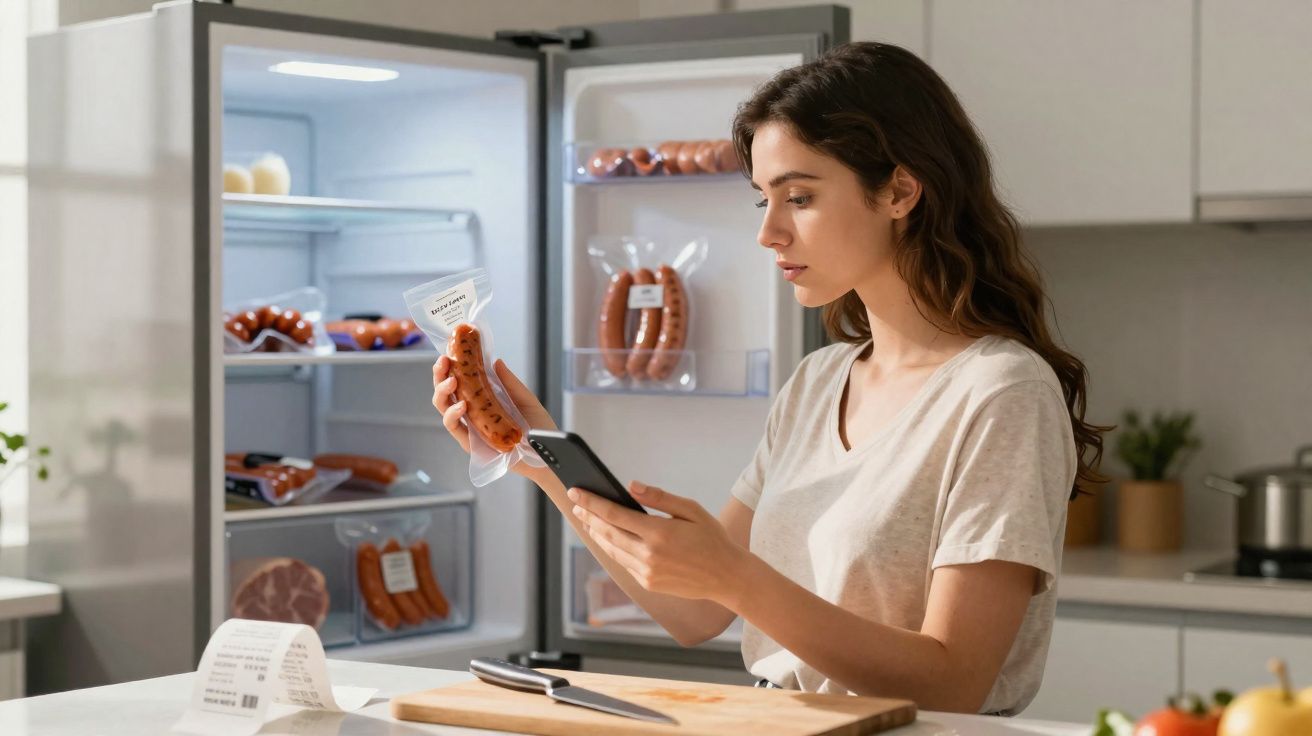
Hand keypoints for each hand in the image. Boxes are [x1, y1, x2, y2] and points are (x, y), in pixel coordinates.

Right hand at [432, 356, 556, 479]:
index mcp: (482, 398)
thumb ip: (509, 383)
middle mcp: (472, 411)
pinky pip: (454, 427)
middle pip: (446, 392)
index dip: (450, 366)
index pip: (460, 380)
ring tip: (452, 381)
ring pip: (443, 407)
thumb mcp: (525, 399)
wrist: (546, 452)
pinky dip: (453, 415)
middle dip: (440, 375)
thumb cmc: (537, 426)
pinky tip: (461, 405)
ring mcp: (469, 427)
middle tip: (443, 361)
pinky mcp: (470, 443)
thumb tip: (496, 361)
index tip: (449, 350)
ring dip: (443, 392)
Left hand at [568, 481, 751, 605]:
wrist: (726, 577)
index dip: (592, 502)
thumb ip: (659, 498)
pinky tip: (608, 538)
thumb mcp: (691, 510)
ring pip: (612, 550)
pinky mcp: (648, 583)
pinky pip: (624, 563)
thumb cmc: (711, 538)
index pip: (614, 514)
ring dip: (597, 534)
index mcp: (659, 533)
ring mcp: (647, 572)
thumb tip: (631, 486)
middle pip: (608, 533)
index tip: (576, 492)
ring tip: (587, 520)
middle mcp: (649, 555)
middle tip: (576, 504)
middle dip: (589, 517)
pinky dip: (612, 549)